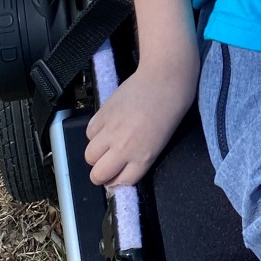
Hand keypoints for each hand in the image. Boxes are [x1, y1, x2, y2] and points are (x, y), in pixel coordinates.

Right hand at [83, 58, 196, 190]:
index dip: (116, 181)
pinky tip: (105, 128)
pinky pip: (88, 133)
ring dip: (95, 154)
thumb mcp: (161, 142)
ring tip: (106, 145)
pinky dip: (94, 134)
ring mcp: (111, 131)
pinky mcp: (102, 113)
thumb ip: (141, 157)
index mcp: (143, 157)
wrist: (165, 78)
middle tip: (106, 165)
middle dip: (101, 174)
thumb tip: (123, 165)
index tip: (116, 176)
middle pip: (98, 175)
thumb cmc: (171, 108)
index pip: (120, 183)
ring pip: (89, 156)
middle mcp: (124, 148)